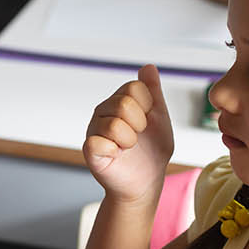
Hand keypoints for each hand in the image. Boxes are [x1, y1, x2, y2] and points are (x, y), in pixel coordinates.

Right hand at [82, 64, 174, 203]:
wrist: (146, 182)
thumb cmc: (152, 150)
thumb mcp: (159, 118)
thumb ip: (153, 92)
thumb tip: (148, 67)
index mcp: (119, 100)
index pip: (134, 87)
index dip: (147, 106)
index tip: (147, 121)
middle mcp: (103, 111)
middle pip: (124, 103)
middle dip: (140, 124)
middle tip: (138, 137)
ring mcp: (94, 130)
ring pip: (114, 124)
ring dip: (129, 140)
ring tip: (127, 147)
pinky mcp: (89, 149)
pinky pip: (99, 142)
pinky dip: (114, 151)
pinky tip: (115, 156)